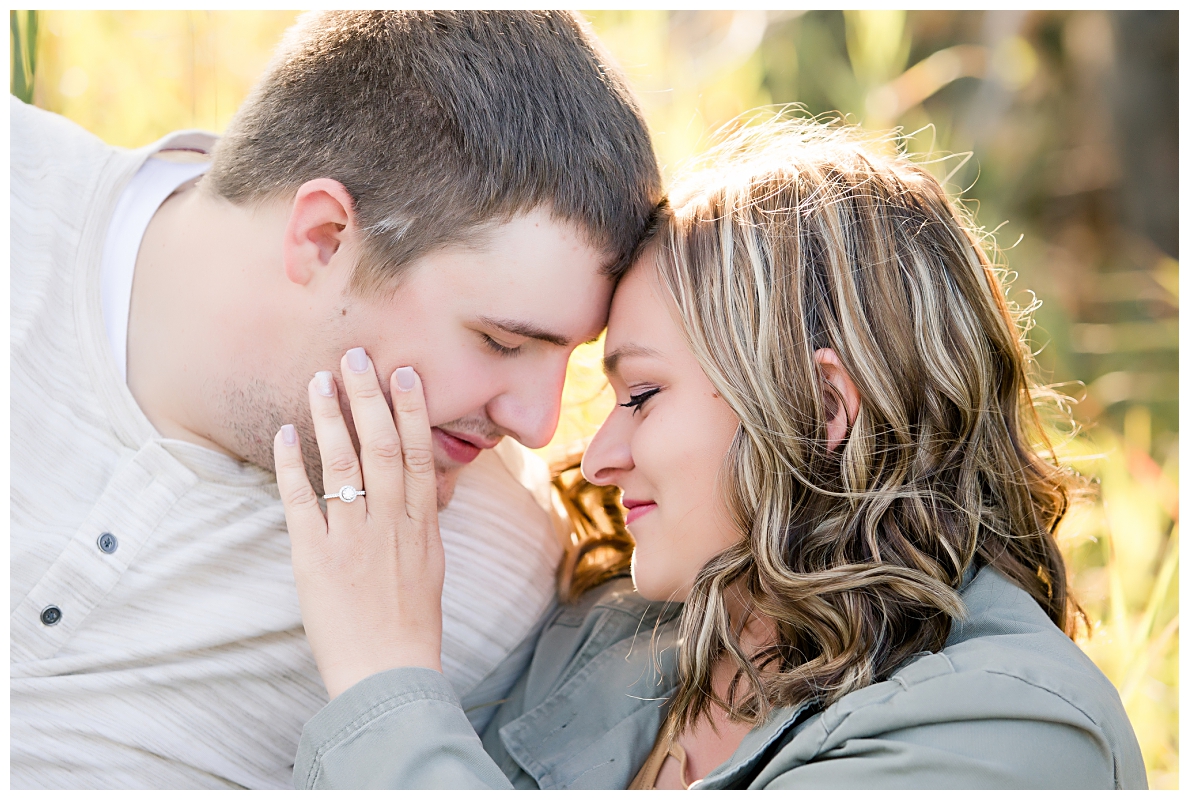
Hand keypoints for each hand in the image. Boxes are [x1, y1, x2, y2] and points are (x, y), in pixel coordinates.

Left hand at [274, 348, 443, 699]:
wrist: (388, 673)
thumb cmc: (411, 623)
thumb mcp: (430, 564)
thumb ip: (421, 520)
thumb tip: (421, 485)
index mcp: (420, 525)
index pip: (418, 453)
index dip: (411, 410)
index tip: (404, 374)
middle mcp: (390, 523)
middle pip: (381, 445)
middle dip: (368, 397)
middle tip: (355, 356)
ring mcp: (353, 538)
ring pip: (343, 464)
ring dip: (330, 418)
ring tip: (318, 380)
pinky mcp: (317, 558)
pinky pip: (303, 502)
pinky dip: (292, 465)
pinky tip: (284, 434)